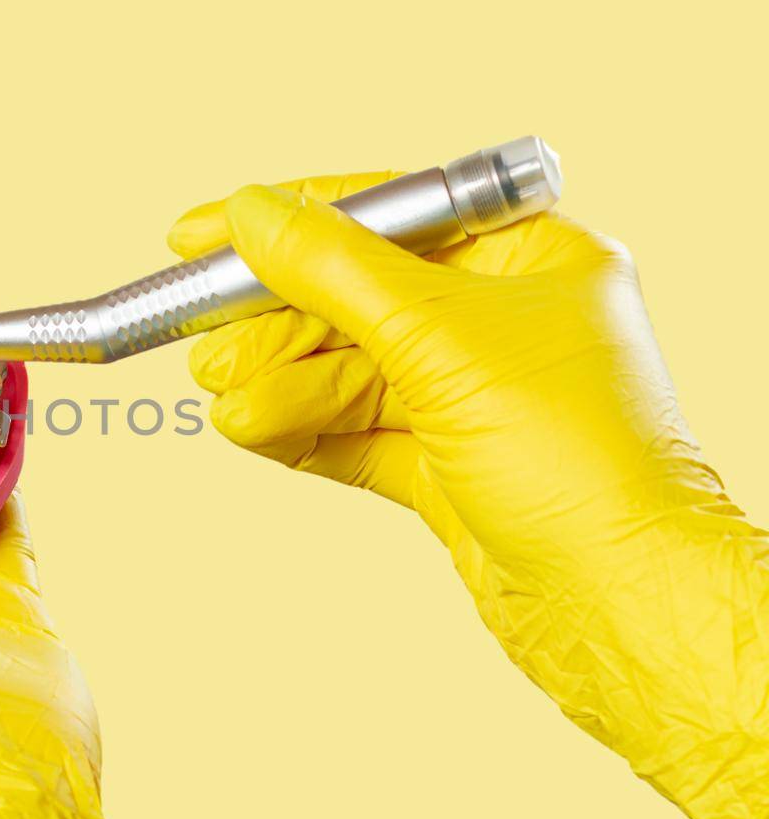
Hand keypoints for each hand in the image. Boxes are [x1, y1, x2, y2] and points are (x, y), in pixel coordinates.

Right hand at [170, 175, 768, 818]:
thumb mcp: (439, 339)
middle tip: (209, 347)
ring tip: (230, 406)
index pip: (385, 213)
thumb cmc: (581, 465)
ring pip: (345, 371)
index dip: (286, 222)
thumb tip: (252, 211)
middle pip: (353, 297)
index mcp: (529, 257)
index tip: (199, 234)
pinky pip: (353, 431)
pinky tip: (256, 431)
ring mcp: (474, 396)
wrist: (619, 607)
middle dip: (274, 325)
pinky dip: (301, 431)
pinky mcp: (448, 465)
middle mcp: (503, 321)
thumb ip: (333, 269)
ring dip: (280, 387)